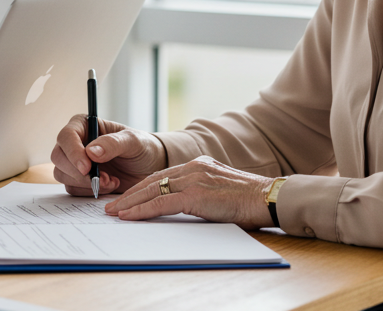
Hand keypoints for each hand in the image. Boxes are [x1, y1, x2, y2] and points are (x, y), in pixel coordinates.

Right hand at [50, 114, 166, 195]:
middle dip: (77, 172)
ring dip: (86, 183)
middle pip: (58, 157)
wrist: (150, 168)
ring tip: (111, 181)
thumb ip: (113, 144)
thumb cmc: (142, 148)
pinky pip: (73, 188)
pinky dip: (90, 191)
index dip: (73, 152)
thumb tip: (91, 152)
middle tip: (102, 179)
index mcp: (83, 125)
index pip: (66, 136)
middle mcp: (75, 143)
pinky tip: (109, 185)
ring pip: (62, 174)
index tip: (87, 167)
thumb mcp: (133, 142)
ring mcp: (75, 162)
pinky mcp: (79, 179)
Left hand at [105, 156, 274, 228]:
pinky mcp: (195, 195)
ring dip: (130, 202)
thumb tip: (183, 206)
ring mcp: (193, 179)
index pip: (161, 176)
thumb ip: (200, 193)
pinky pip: (161, 203)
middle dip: (129, 194)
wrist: (270, 199)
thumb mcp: (219, 191)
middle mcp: (192, 168)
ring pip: (152, 190)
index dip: (141, 187)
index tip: (126, 197)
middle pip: (151, 181)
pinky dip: (142, 210)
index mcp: (197, 165)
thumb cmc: (250, 201)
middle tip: (112, 205)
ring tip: (114, 212)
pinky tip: (129, 217)